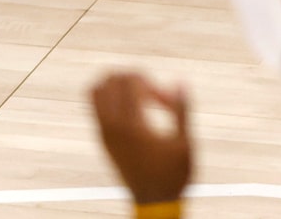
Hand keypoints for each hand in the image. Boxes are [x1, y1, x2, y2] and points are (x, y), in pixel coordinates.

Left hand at [89, 72, 192, 207]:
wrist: (153, 204)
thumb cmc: (172, 175)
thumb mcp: (184, 143)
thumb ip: (181, 110)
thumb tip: (180, 82)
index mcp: (133, 126)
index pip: (128, 81)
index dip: (150, 81)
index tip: (166, 99)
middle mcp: (113, 127)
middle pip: (109, 80)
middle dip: (131, 77)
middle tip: (151, 92)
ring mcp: (104, 134)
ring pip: (95, 92)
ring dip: (116, 85)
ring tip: (138, 96)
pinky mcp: (103, 141)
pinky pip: (95, 108)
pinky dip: (110, 98)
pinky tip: (133, 111)